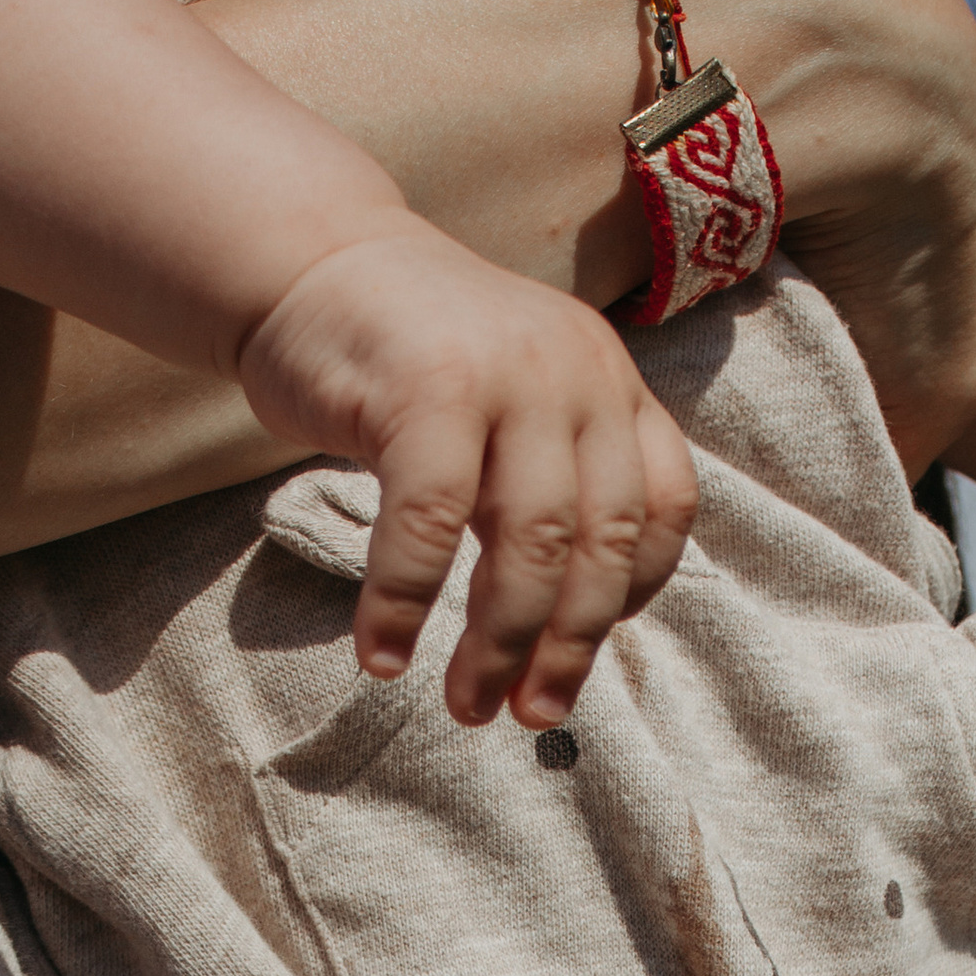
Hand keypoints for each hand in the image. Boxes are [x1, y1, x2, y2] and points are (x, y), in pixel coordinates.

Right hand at [238, 220, 697, 726]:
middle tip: (530, 715)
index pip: (664, 508)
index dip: (634, 597)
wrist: (311, 261)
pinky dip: (405, 602)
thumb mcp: (515, 407)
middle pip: (600, 541)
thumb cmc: (409, 365)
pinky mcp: (427, 387)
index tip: (578, 651)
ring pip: (529, 542)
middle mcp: (577, 372)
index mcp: (610, 382)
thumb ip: (552, 483)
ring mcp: (506, 375)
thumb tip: (564, 629)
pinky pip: (430, 524)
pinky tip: (381, 654)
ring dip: (500, 642)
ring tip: (469, 703)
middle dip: (567, 647)